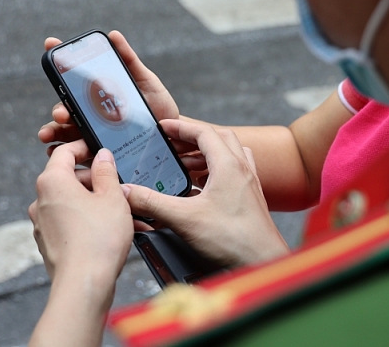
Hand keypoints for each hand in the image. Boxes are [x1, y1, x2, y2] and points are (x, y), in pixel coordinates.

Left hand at [28, 141, 132, 282]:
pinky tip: (106, 230)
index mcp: (52, 182)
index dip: (83, 147)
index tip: (98, 150)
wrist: (84, 284)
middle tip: (117, 186)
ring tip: (119, 212)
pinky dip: (85, 220)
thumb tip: (102, 156)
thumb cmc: (98, 240)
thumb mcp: (112, 197)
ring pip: (69, 201)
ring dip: (92, 202)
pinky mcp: (47, 242)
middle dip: (93, 180)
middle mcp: (40, 200)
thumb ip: (106, 172)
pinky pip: (67, 222)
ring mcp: (41, 223)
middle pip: (67, 178)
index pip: (64, 152)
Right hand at [38, 31, 179, 145]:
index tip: (50, 45)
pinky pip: (77, 154)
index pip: (73, 80)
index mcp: (97, 94)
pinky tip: (56, 152)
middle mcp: (90, 113)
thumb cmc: (156, 105)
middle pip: (66, 108)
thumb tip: (114, 35)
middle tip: (61, 112)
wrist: (172, 134)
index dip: (59, 61)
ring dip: (53, 132)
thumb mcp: (144, 80)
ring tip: (48, 134)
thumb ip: (129, 60)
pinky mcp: (98, 151)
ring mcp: (92, 132)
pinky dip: (64, 153)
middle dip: (58, 109)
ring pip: (65, 132)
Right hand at [124, 120, 289, 267]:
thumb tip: (127, 192)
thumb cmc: (233, 240)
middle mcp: (242, 169)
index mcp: (229, 165)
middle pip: (218, 139)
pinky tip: (200, 188)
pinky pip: (233, 173)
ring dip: (205, 155)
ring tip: (183, 165)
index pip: (204, 132)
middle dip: (192, 139)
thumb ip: (152, 203)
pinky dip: (215, 172)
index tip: (164, 127)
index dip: (181, 127)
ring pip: (228, 155)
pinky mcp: (250, 199)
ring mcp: (249, 184)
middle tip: (172, 145)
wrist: (262, 262)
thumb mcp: (184, 219)